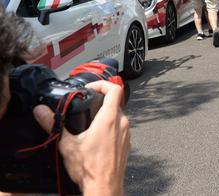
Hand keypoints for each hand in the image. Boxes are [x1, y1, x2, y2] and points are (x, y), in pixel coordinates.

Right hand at [33, 81, 129, 195]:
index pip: (114, 89)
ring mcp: (126, 133)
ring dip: (104, 114)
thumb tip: (41, 111)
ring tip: (88, 122)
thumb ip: (53, 124)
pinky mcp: (126, 142)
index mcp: (110, 119)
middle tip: (85, 105)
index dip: (102, 84)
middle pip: (115, 102)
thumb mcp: (67, 145)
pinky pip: (120, 127)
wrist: (104, 187)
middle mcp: (122, 123)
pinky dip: (109, 126)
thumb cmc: (90, 169)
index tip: (89, 88)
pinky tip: (96, 137)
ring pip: (118, 115)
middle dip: (99, 100)